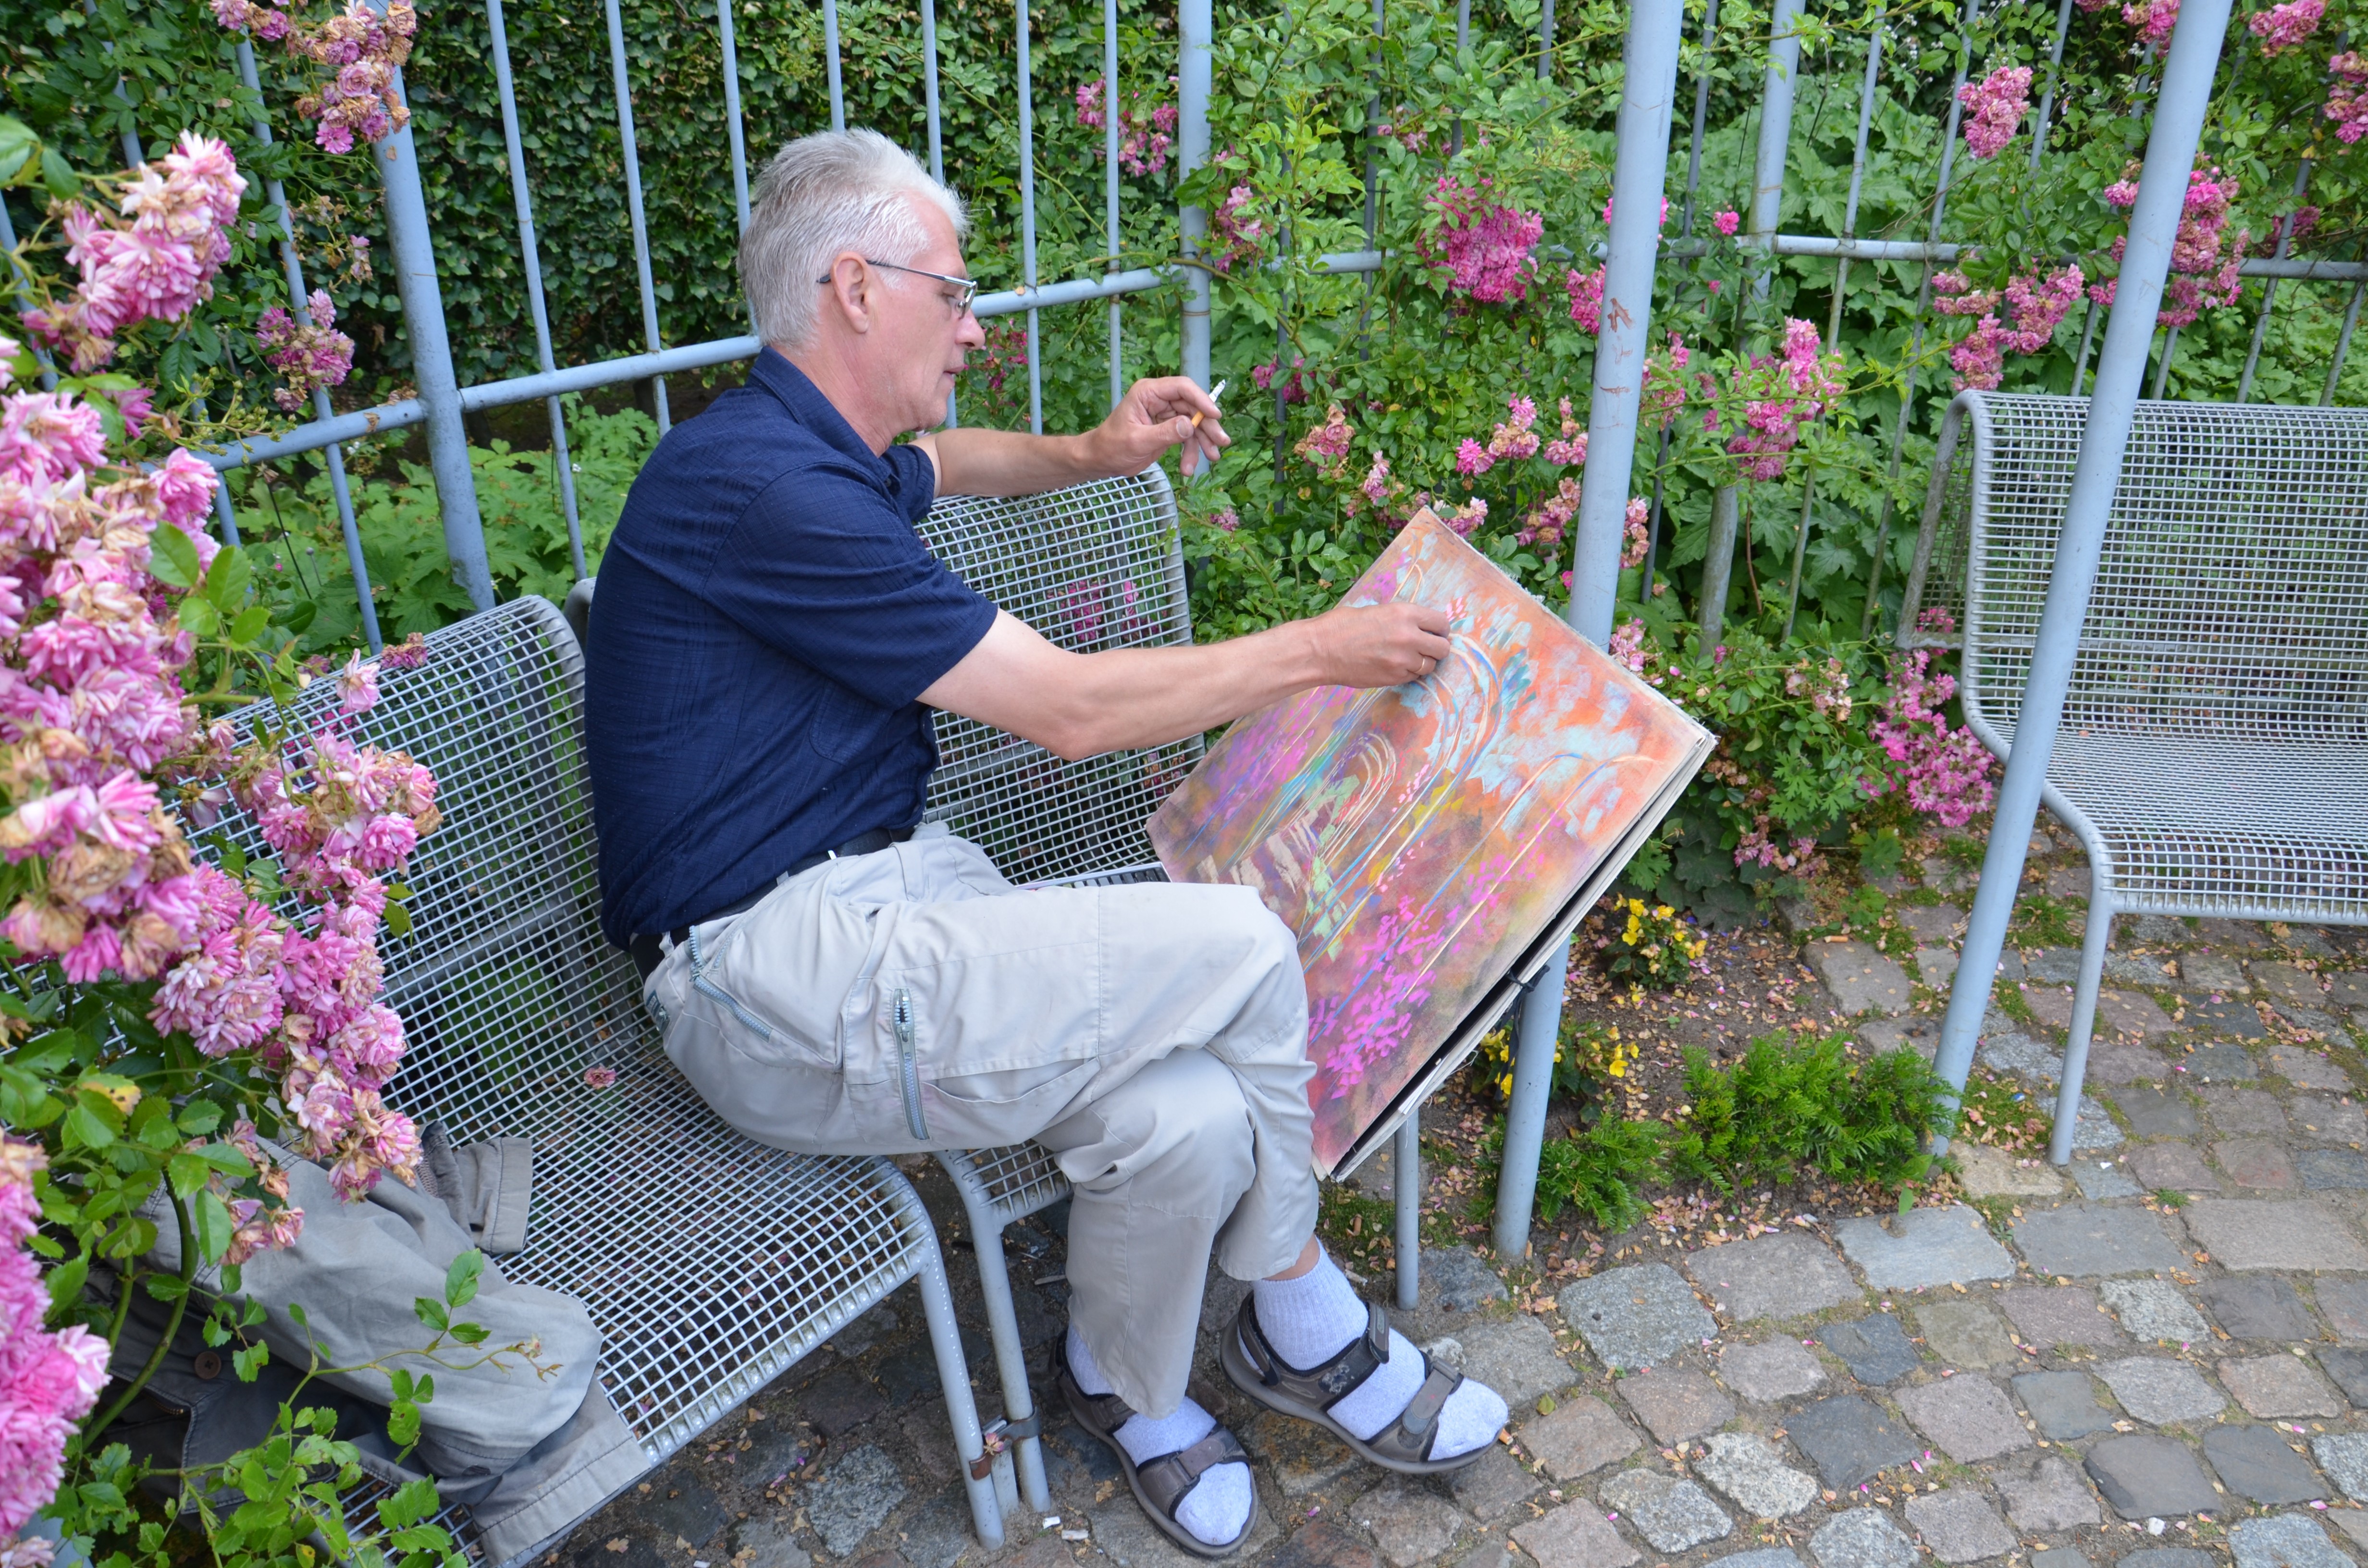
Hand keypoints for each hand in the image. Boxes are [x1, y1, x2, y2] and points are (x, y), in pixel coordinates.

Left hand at [1088, 376, 1231, 475]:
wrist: (1101, 460)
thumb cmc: (1111, 446)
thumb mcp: (1138, 441)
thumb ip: (1164, 433)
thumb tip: (1190, 426)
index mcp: (1148, 393)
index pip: (1181, 388)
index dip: (1201, 400)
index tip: (1215, 415)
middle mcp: (1159, 400)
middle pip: (1192, 407)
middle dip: (1207, 426)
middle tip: (1221, 442)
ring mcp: (1165, 415)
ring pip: (1193, 424)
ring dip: (1202, 442)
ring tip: (1211, 458)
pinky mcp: (1167, 429)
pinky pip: (1186, 437)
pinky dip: (1190, 452)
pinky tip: (1188, 468)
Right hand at [1306, 602, 1454, 688]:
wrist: (1321, 650)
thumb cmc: (1343, 626)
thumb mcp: (1378, 611)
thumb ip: (1403, 619)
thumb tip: (1422, 627)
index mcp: (1405, 613)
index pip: (1442, 623)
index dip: (1439, 630)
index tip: (1434, 633)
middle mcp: (1409, 637)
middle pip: (1443, 648)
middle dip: (1436, 648)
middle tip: (1425, 648)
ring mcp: (1403, 660)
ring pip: (1430, 666)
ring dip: (1422, 663)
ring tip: (1405, 658)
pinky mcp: (1394, 678)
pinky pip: (1413, 677)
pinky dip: (1408, 673)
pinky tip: (1393, 666)